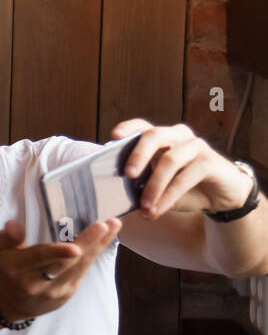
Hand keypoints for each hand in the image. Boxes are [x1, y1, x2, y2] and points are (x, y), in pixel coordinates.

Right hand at [0, 218, 121, 320]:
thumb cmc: (7, 269)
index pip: (39, 260)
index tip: (75, 247)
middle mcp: (36, 284)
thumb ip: (9, 237)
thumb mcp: (0, 250)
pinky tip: (104, 239)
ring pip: (80, 267)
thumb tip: (14, 224)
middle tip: (105, 225)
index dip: (57, 253)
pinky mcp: (67, 294)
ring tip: (114, 225)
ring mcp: (54, 292)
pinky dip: (94, 254)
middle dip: (88, 244)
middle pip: (66, 263)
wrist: (10, 303)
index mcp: (17, 269)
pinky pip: (82, 272)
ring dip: (99, 245)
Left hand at [111, 119, 250, 218]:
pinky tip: (159, 209)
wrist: (220, 198)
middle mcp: (178, 136)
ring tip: (144, 206)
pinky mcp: (210, 162)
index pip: (143, 125)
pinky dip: (169, 195)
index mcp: (162, 138)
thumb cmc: (184, 188)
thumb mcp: (158, 185)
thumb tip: (113, 191)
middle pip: (154, 136)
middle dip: (138, 154)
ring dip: (154, 186)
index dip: (128, 128)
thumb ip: (140, 183)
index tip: (114, 137)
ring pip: (170, 160)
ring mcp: (196, 146)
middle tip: (128, 174)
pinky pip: (185, 177)